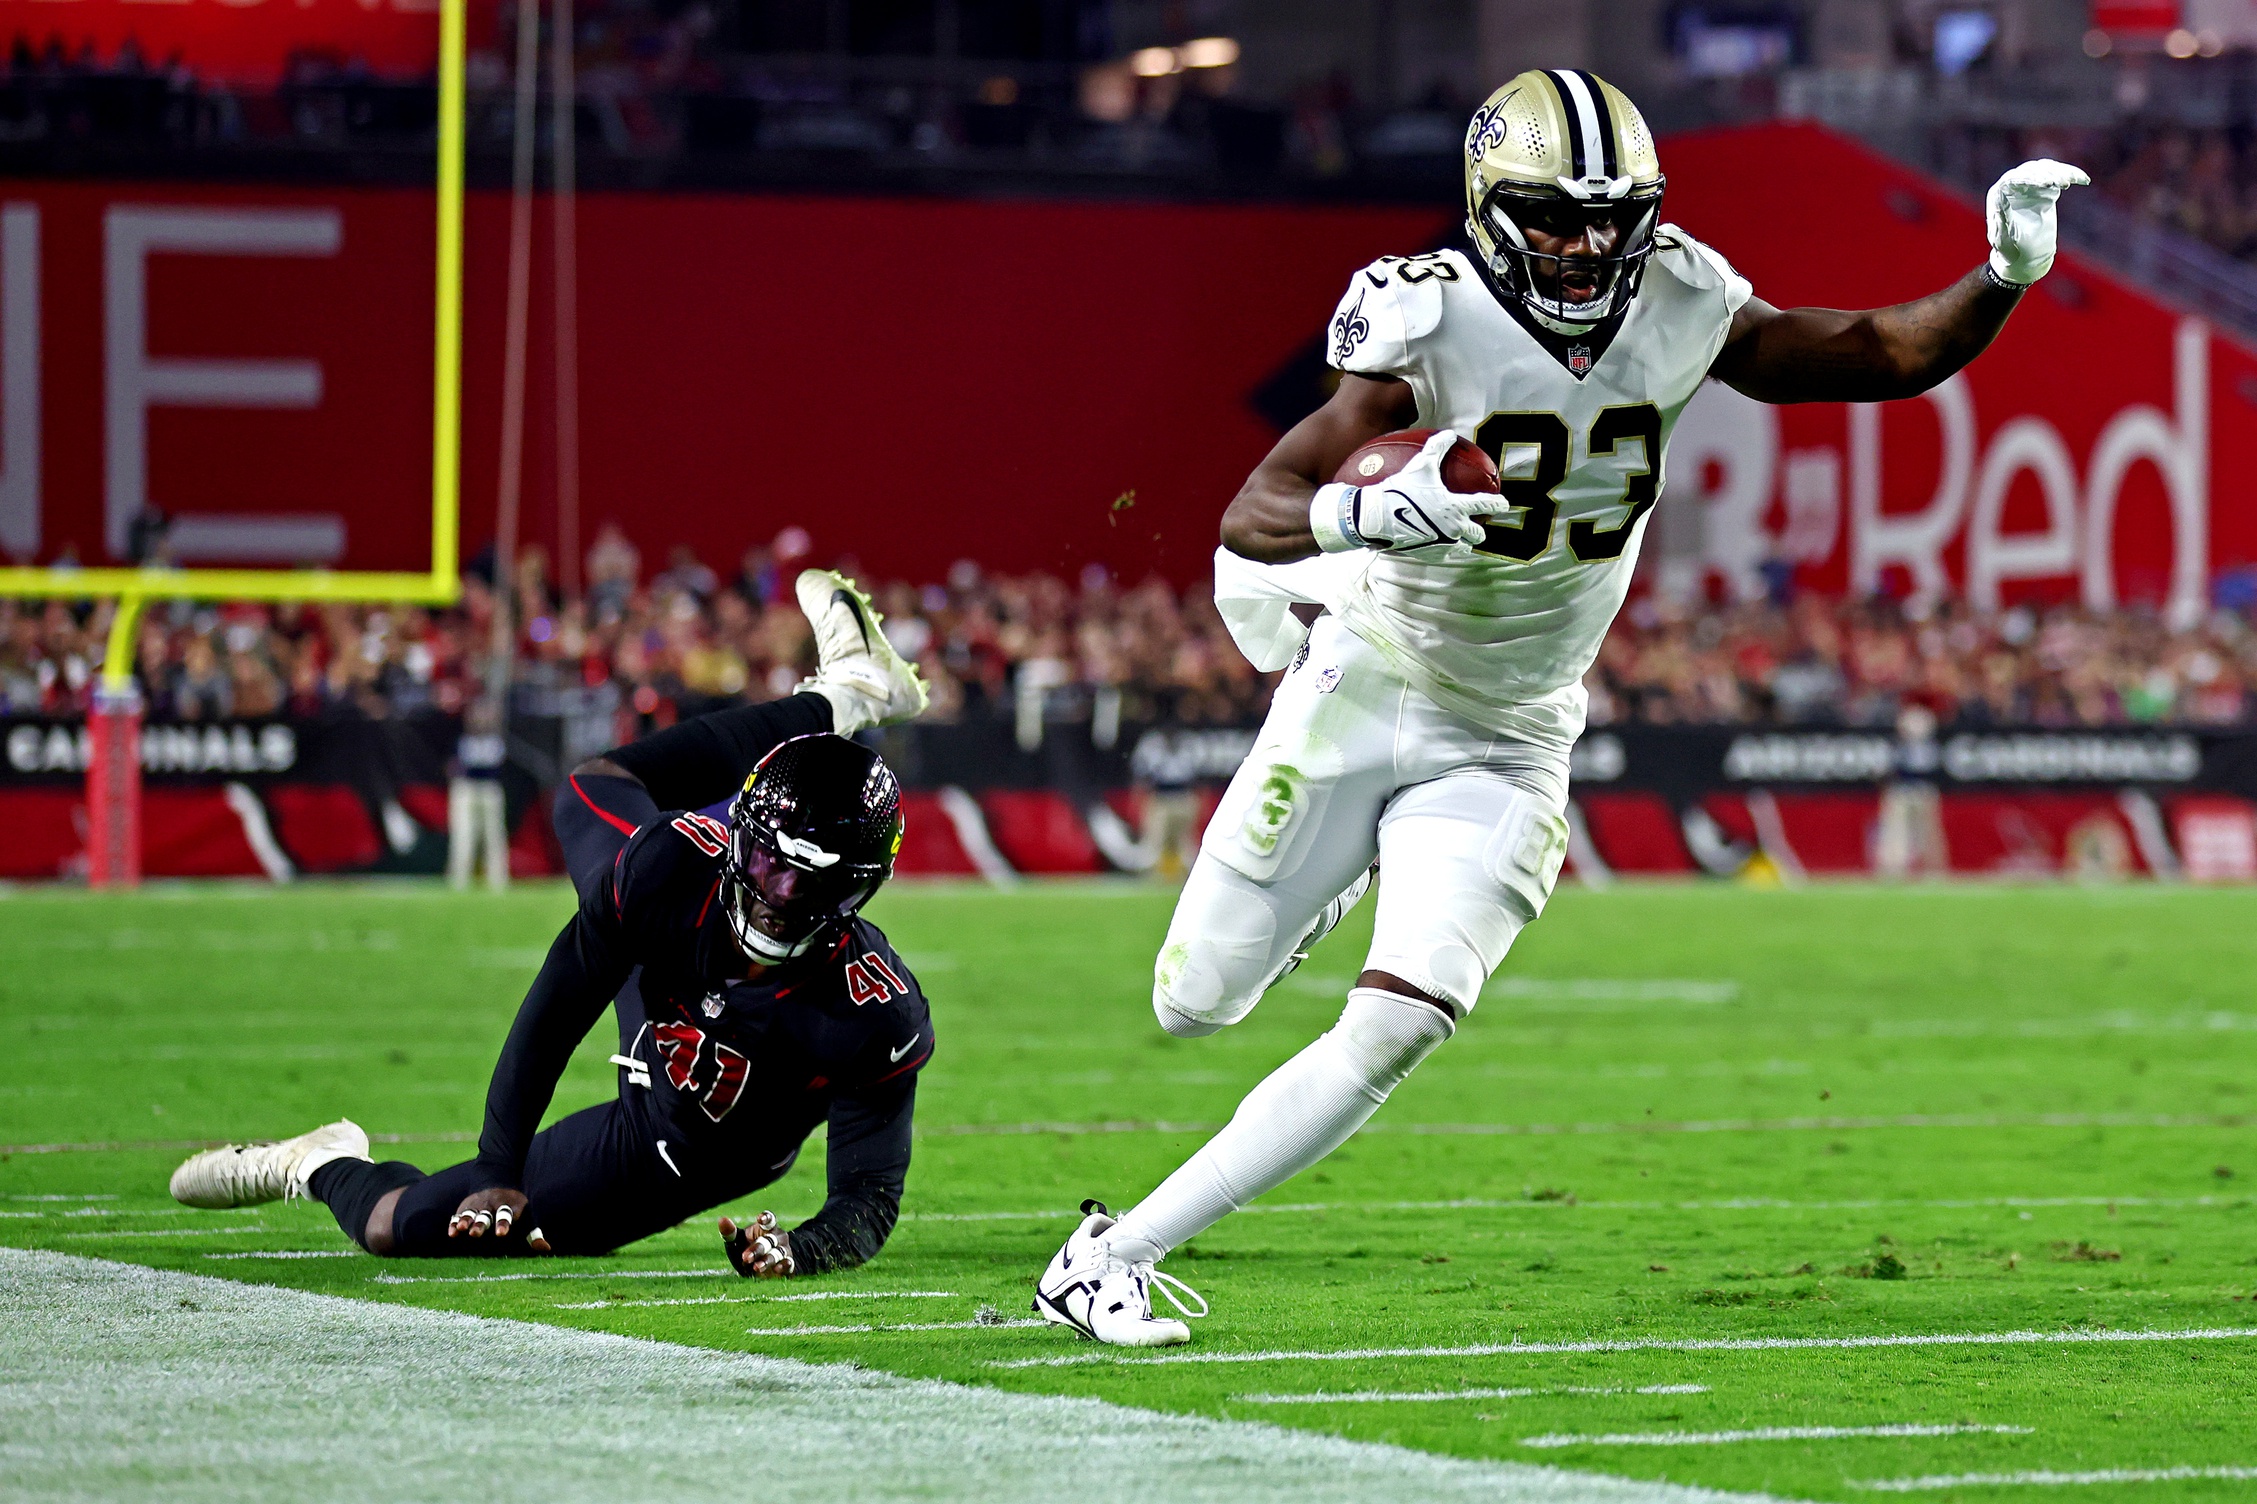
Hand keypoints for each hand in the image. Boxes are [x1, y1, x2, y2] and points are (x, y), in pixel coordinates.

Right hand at [448, 1187, 549, 1252]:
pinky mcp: (465, 1207)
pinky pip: (458, 1215)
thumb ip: (533, 1234)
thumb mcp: (526, 1216)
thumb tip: (546, 1249)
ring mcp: (478, 1206)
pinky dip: (454, 1222)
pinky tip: (452, 1232)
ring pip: (471, 1213)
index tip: (501, 1234)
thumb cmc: (514, 1208)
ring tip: (460, 1229)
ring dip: (465, 1221)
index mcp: (509, 1208)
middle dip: (480, 1224)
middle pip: (486, 1215)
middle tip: (475, 1234)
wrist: (496, 1182)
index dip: (504, 1224)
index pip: (507, 1215)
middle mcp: (492, 1205)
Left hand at [719, 1210, 795, 1277]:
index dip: (766, 1218)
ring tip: (757, 1268)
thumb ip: (730, 1232)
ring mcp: (784, 1251)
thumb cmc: (747, 1249)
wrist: (761, 1270)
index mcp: (766, 1228)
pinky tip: (777, 1269)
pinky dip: (784, 1266)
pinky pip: (789, 1264)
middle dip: (758, 1249)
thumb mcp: (737, 1241)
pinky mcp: (788, 1265)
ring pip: (778, 1253)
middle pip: (769, 1241)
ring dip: (768, 1260)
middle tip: (745, 1257)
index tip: (760, 1219)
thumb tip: (722, 1220)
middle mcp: (778, 1237)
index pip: (769, 1220)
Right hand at [1340, 429, 1487, 552]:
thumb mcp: (1420, 465)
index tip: (1504, 505)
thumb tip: (1449, 433)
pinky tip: (1443, 546)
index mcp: (1457, 507)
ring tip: (1460, 538)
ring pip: (1465, 548)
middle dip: (1480, 530)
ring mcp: (1444, 544)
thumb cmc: (1401, 490)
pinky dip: (1448, 551)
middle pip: (1479, 534)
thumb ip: (1437, 448)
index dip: (1498, 504)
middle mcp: (1455, 528)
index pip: (1486, 505)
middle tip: (1477, 525)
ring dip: (1465, 543)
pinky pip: (1447, 556)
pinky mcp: (1431, 554)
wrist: (1379, 517)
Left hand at [1986, 159, 2088, 284]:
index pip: (2012, 180)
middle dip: (2046, 174)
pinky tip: (2082, 180)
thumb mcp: (2004, 239)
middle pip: (2029, 171)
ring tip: (2069, 182)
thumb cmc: (2010, 251)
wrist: (2025, 257)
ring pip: (2044, 169)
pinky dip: (2070, 175)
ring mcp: (2028, 185)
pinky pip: (2057, 175)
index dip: (2030, 179)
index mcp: (1998, 197)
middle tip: (2062, 182)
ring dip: (2059, 172)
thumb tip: (2001, 204)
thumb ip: (2002, 221)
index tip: (2048, 183)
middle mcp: (2011, 186)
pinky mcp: (2043, 189)